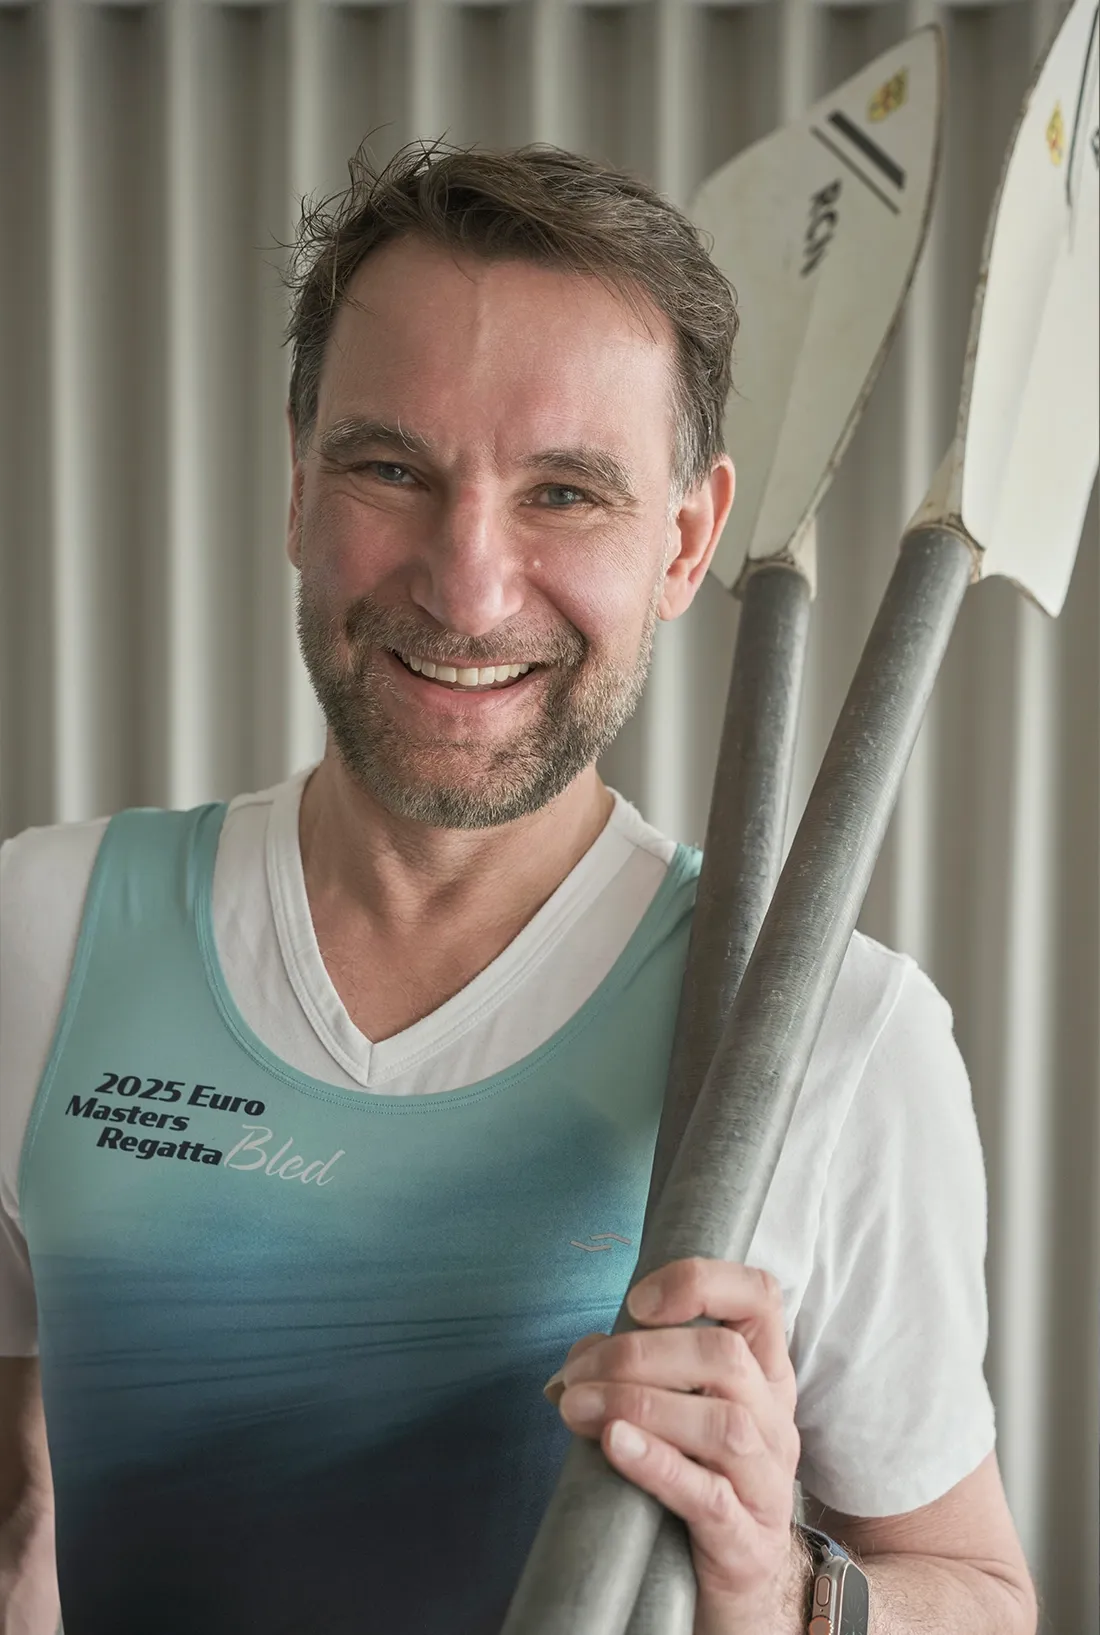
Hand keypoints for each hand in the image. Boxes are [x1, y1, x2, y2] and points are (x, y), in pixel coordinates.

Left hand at [545, 1258, 804, 1633]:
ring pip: (723, 1422)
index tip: (636, 1301)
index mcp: (764, 1373)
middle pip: (725, 1357)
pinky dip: (659, 1464)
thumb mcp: (678, 1416)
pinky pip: (710, 1495)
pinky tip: (615, 1446)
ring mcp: (768, 1480)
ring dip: (639, 1404)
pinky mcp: (747, 1540)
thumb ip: (635, 1375)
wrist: (740, 1587)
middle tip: (578, 1376)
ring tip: (578, 1409)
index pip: (759, 1296)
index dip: (700, 1282)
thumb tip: (579, 1360)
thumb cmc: (699, 1481)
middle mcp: (775, 1417)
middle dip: (639, 1354)